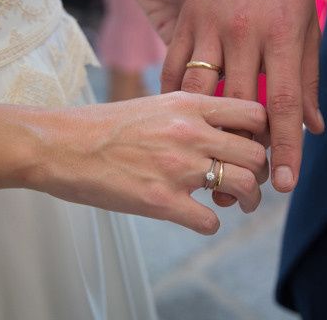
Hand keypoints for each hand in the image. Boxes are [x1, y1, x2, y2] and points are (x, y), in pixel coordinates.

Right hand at [28, 92, 268, 234]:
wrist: (61, 145)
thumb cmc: (106, 125)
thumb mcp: (156, 102)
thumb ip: (193, 113)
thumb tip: (224, 130)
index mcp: (190, 104)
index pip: (255, 113)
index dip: (265, 134)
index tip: (258, 147)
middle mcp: (191, 133)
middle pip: (256, 154)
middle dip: (262, 173)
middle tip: (252, 183)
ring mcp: (178, 167)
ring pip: (245, 187)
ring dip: (249, 201)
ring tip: (238, 204)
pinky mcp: (162, 201)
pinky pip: (211, 220)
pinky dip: (212, 223)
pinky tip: (200, 218)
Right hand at [161, 0, 324, 193]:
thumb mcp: (307, 26)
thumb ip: (308, 78)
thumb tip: (316, 127)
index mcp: (282, 34)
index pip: (284, 104)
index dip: (286, 147)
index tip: (285, 184)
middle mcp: (244, 32)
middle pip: (239, 106)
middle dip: (241, 152)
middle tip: (241, 190)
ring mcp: (209, 24)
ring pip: (199, 91)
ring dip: (202, 132)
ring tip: (209, 169)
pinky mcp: (185, 20)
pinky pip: (172, 67)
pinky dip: (175, 99)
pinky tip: (181, 126)